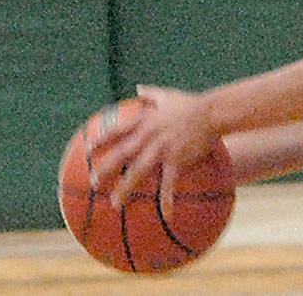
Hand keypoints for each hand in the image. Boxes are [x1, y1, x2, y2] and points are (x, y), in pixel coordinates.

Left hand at [87, 86, 220, 218]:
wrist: (212, 112)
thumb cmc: (191, 104)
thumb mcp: (168, 95)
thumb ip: (151, 93)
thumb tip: (138, 88)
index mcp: (145, 121)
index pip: (118, 130)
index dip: (102, 140)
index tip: (89, 149)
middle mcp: (148, 136)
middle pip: (121, 154)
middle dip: (105, 169)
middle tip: (92, 182)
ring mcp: (161, 148)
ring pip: (137, 172)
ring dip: (125, 189)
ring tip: (115, 204)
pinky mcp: (177, 158)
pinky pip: (169, 182)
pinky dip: (166, 198)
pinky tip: (165, 213)